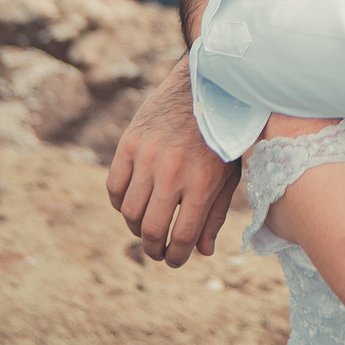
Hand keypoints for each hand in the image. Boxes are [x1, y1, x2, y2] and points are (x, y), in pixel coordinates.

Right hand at [105, 56, 241, 265]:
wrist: (206, 84)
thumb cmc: (224, 134)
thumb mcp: (230, 173)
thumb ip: (216, 213)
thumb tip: (203, 251)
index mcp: (202, 182)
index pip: (181, 235)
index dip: (176, 256)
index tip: (175, 260)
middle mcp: (172, 172)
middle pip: (150, 229)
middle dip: (153, 249)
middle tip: (158, 252)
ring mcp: (147, 157)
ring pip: (128, 212)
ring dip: (135, 228)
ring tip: (146, 230)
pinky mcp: (129, 143)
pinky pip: (114, 186)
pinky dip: (119, 203)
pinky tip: (132, 205)